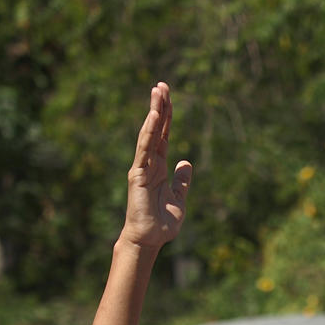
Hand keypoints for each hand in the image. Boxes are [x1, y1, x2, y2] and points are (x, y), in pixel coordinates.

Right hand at [119, 82, 192, 248]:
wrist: (149, 240)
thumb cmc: (162, 224)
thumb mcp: (179, 199)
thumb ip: (182, 181)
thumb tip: (186, 163)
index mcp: (160, 167)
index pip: (164, 136)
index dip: (167, 117)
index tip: (169, 97)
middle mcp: (150, 163)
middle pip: (156, 129)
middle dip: (159, 106)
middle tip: (162, 85)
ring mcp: (142, 167)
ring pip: (149, 134)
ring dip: (154, 112)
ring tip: (158, 91)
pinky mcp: (138, 173)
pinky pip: (144, 148)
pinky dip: (150, 131)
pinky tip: (155, 115)